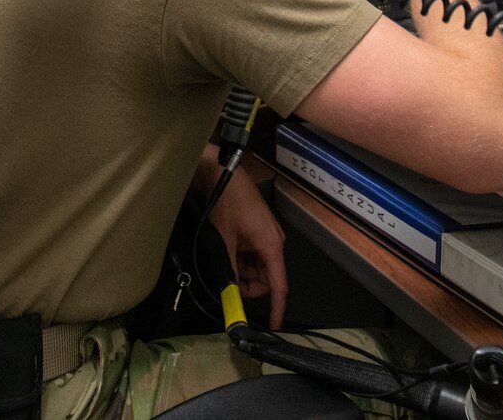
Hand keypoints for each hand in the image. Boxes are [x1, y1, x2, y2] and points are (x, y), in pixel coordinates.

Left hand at [205, 168, 287, 329]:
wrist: (223, 175)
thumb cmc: (226, 205)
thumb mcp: (225, 242)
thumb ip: (230, 272)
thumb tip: (231, 296)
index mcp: (272, 246)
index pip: (279, 285)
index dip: (277, 308)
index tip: (274, 326)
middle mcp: (275, 244)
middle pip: (266, 279)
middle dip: (247, 285)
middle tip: (226, 279)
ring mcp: (268, 238)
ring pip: (258, 269)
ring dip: (242, 271)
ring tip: (225, 255)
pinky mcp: (260, 233)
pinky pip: (254, 257)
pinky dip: (242, 261)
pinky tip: (229, 249)